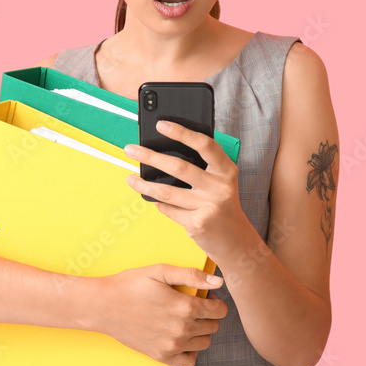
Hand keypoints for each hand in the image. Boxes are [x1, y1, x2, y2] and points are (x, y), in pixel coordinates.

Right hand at [94, 263, 227, 365]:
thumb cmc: (130, 285)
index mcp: (185, 307)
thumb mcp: (160, 271)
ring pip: (204, 343)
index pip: (219, 310)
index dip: (216, 301)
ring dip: (201, 332)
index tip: (206, 297)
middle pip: (214, 326)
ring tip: (186, 321)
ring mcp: (172, 346)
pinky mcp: (161, 356)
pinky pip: (189, 361)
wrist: (104, 306)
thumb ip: (192, 275)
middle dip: (209, 315)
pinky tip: (181, 339)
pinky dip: (190, 351)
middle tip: (194, 306)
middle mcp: (182, 329)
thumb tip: (219, 281)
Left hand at [124, 120, 250, 263]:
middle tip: (130, 149)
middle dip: (150, 156)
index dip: (182, 133)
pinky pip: (169, 210)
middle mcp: (220, 187)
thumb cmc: (221, 205)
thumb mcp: (220, 182)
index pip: (204, 145)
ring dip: (144, 185)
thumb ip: (202, 168)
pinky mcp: (198, 224)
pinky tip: (156, 201)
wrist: (235, 241)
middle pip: (179, 167)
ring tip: (130, 179)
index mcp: (226, 170)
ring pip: (167, 192)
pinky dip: (161, 205)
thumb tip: (163, 152)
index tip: (161, 125)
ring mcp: (209, 206)